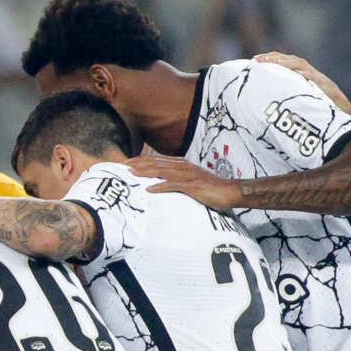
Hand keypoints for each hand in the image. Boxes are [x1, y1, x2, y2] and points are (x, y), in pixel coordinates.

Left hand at [126, 154, 242, 210]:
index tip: (126, 162)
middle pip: (156, 162)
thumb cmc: (209, 188)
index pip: (157, 159)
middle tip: (122, 166)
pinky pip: (173, 185)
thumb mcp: (190, 180)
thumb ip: (176, 178)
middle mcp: (182, 166)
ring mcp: (187, 175)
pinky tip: (149, 190)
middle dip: (138, 163)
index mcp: (181, 164)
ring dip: (145, 172)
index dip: (140, 159)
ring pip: (161, 171)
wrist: (228, 192)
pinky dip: (160, 187)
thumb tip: (160, 182)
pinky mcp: (192, 185)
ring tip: (131, 174)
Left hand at [254, 51, 324, 83]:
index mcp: (294, 64)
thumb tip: (263, 84)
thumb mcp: (293, 82)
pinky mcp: (318, 80)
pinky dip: (303, 74)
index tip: (253, 60)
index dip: (266, 57)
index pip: (278, 58)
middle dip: (271, 58)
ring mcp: (309, 72)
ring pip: (295, 64)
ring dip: (284, 63)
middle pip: (284, 58)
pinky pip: (310, 76)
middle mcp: (301, 65)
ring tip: (273, 63)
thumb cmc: (309, 89)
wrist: (331, 94)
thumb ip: (282, 79)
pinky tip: (297, 74)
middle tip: (257, 60)